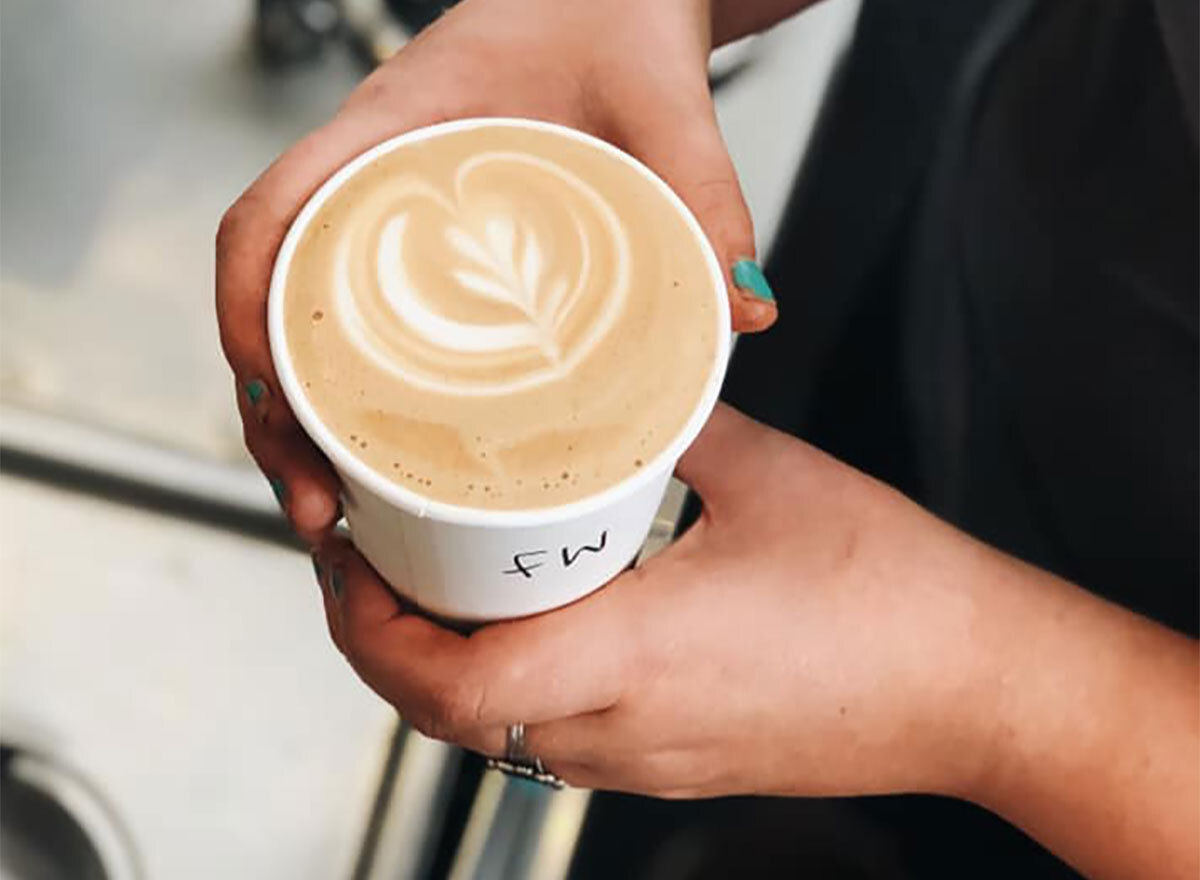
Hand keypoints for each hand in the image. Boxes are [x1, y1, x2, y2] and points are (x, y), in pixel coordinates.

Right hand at [216, 0, 776, 544]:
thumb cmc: (612, 13)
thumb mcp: (661, 97)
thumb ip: (705, 193)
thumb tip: (744, 312)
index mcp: (391, 128)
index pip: (264, 219)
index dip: (244, 315)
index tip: (271, 402)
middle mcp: (368, 175)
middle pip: (268, 297)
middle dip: (273, 411)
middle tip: (317, 501)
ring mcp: (386, 210)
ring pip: (302, 316)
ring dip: (303, 413)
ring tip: (336, 504)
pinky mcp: (419, 237)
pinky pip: (356, 310)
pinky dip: (347, 384)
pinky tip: (378, 446)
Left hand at [313, 404, 991, 797]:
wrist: (981, 688)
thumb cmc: (894, 594)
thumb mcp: (768, 475)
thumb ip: (674, 418)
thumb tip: (619, 377)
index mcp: (636, 654)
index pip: (448, 684)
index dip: (370, 631)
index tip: (346, 564)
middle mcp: (627, 728)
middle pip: (447, 715)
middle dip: (384, 642)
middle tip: (370, 559)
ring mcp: (649, 760)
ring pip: (496, 732)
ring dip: (441, 666)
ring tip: (432, 583)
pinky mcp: (677, 764)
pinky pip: (558, 736)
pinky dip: (510, 684)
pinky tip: (529, 623)